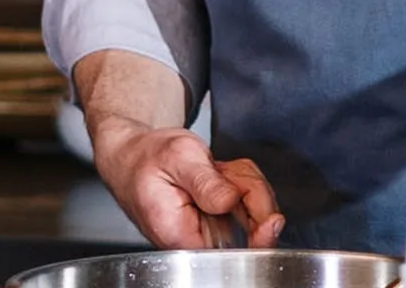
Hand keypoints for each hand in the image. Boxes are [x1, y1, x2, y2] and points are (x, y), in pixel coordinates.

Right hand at [90, 115, 285, 249]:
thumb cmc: (147, 158)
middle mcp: (198, 241)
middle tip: (227, 170)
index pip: (232, 250)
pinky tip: (221, 171)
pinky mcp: (217, 219)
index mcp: (182, 237)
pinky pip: (246, 202)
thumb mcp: (178, 157)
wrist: (133, 156)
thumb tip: (231, 202)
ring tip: (215, 168)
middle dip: (252, 191)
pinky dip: (241, 180)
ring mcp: (210, 231)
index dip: (258, 233)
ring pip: (254, 210)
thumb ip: (206, 183)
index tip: (272, 219)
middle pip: (251, 228)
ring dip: (245, 181)